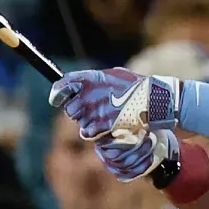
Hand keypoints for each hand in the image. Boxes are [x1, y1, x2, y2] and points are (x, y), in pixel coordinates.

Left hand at [49, 67, 183, 138]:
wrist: (152, 100)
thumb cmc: (135, 86)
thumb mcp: (112, 75)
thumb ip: (93, 80)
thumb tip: (76, 85)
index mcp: (89, 79)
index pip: (63, 85)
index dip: (58, 93)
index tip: (55, 99)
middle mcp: (88, 95)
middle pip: (70, 110)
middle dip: (80, 111)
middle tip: (94, 110)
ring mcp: (94, 112)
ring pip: (81, 124)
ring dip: (91, 123)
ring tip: (108, 117)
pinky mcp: (102, 126)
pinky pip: (91, 133)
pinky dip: (98, 132)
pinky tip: (110, 126)